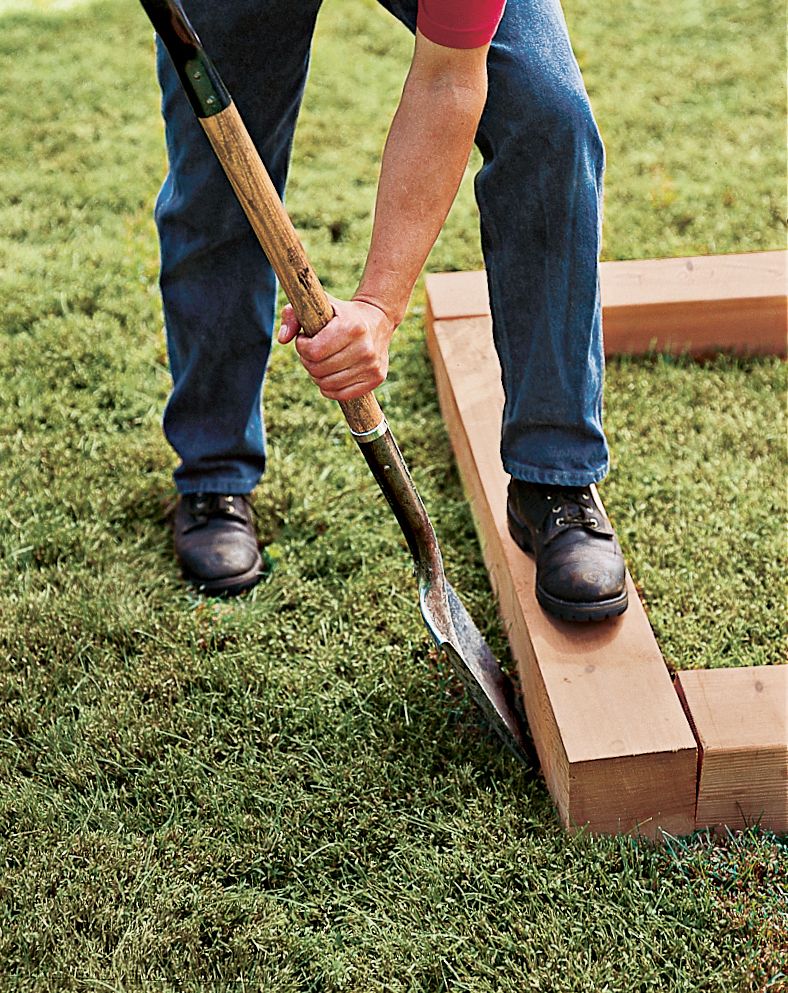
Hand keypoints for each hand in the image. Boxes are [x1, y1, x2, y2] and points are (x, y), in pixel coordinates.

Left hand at [277, 296, 396, 401]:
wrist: (378, 320)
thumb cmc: (340, 314)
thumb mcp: (317, 304)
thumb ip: (293, 315)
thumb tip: (282, 339)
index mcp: (352, 327)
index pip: (313, 351)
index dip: (302, 346)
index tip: (306, 338)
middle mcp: (365, 348)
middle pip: (318, 369)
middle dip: (308, 361)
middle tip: (314, 351)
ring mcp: (372, 365)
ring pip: (328, 384)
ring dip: (318, 375)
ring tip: (323, 361)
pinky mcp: (376, 378)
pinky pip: (342, 394)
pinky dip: (330, 388)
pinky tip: (331, 374)